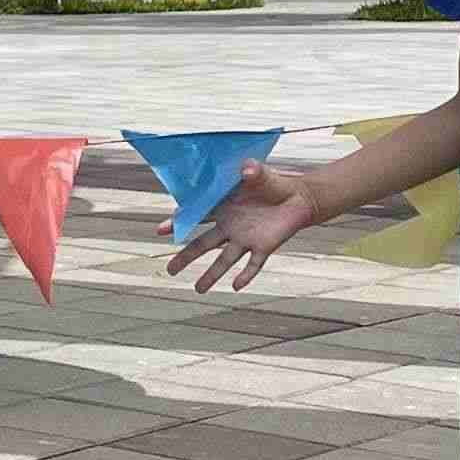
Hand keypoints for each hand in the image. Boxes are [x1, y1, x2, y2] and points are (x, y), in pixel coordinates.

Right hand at [166, 160, 321, 292]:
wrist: (298, 197)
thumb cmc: (273, 182)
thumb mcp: (261, 173)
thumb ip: (252, 170)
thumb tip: (246, 169)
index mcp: (223, 207)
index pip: (195, 216)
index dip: (178, 223)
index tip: (160, 231)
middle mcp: (229, 226)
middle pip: (202, 244)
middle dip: (185, 257)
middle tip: (170, 270)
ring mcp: (245, 239)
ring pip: (224, 260)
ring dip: (211, 275)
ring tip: (199, 290)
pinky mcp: (264, 247)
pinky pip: (253, 264)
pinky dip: (245, 274)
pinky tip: (236, 285)